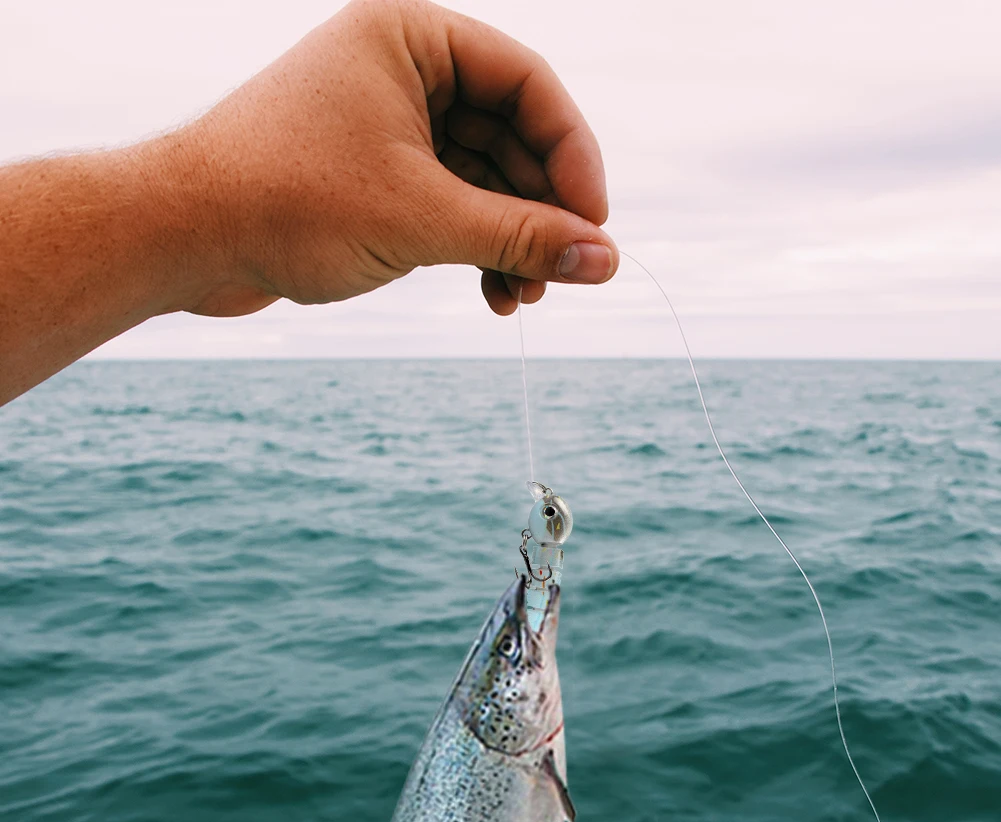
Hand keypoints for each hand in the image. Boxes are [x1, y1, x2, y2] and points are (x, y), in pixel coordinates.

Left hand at [162, 0, 616, 318]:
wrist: (183, 239)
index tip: (596, 225)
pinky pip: (448, 205)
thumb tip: (606, 261)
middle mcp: (402, 71)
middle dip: (540, 213)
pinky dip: (473, 249)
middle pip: (511, 136)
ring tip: (523, 298)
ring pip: (481, 179)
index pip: (529, 84)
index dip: (573, 156)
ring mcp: (387, 125)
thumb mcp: (422, 220)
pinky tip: (491, 295)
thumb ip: (521, 237)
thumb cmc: (286, 202)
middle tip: (564, 275)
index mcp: (411, 37)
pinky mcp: (373, 177)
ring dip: (510, 241)